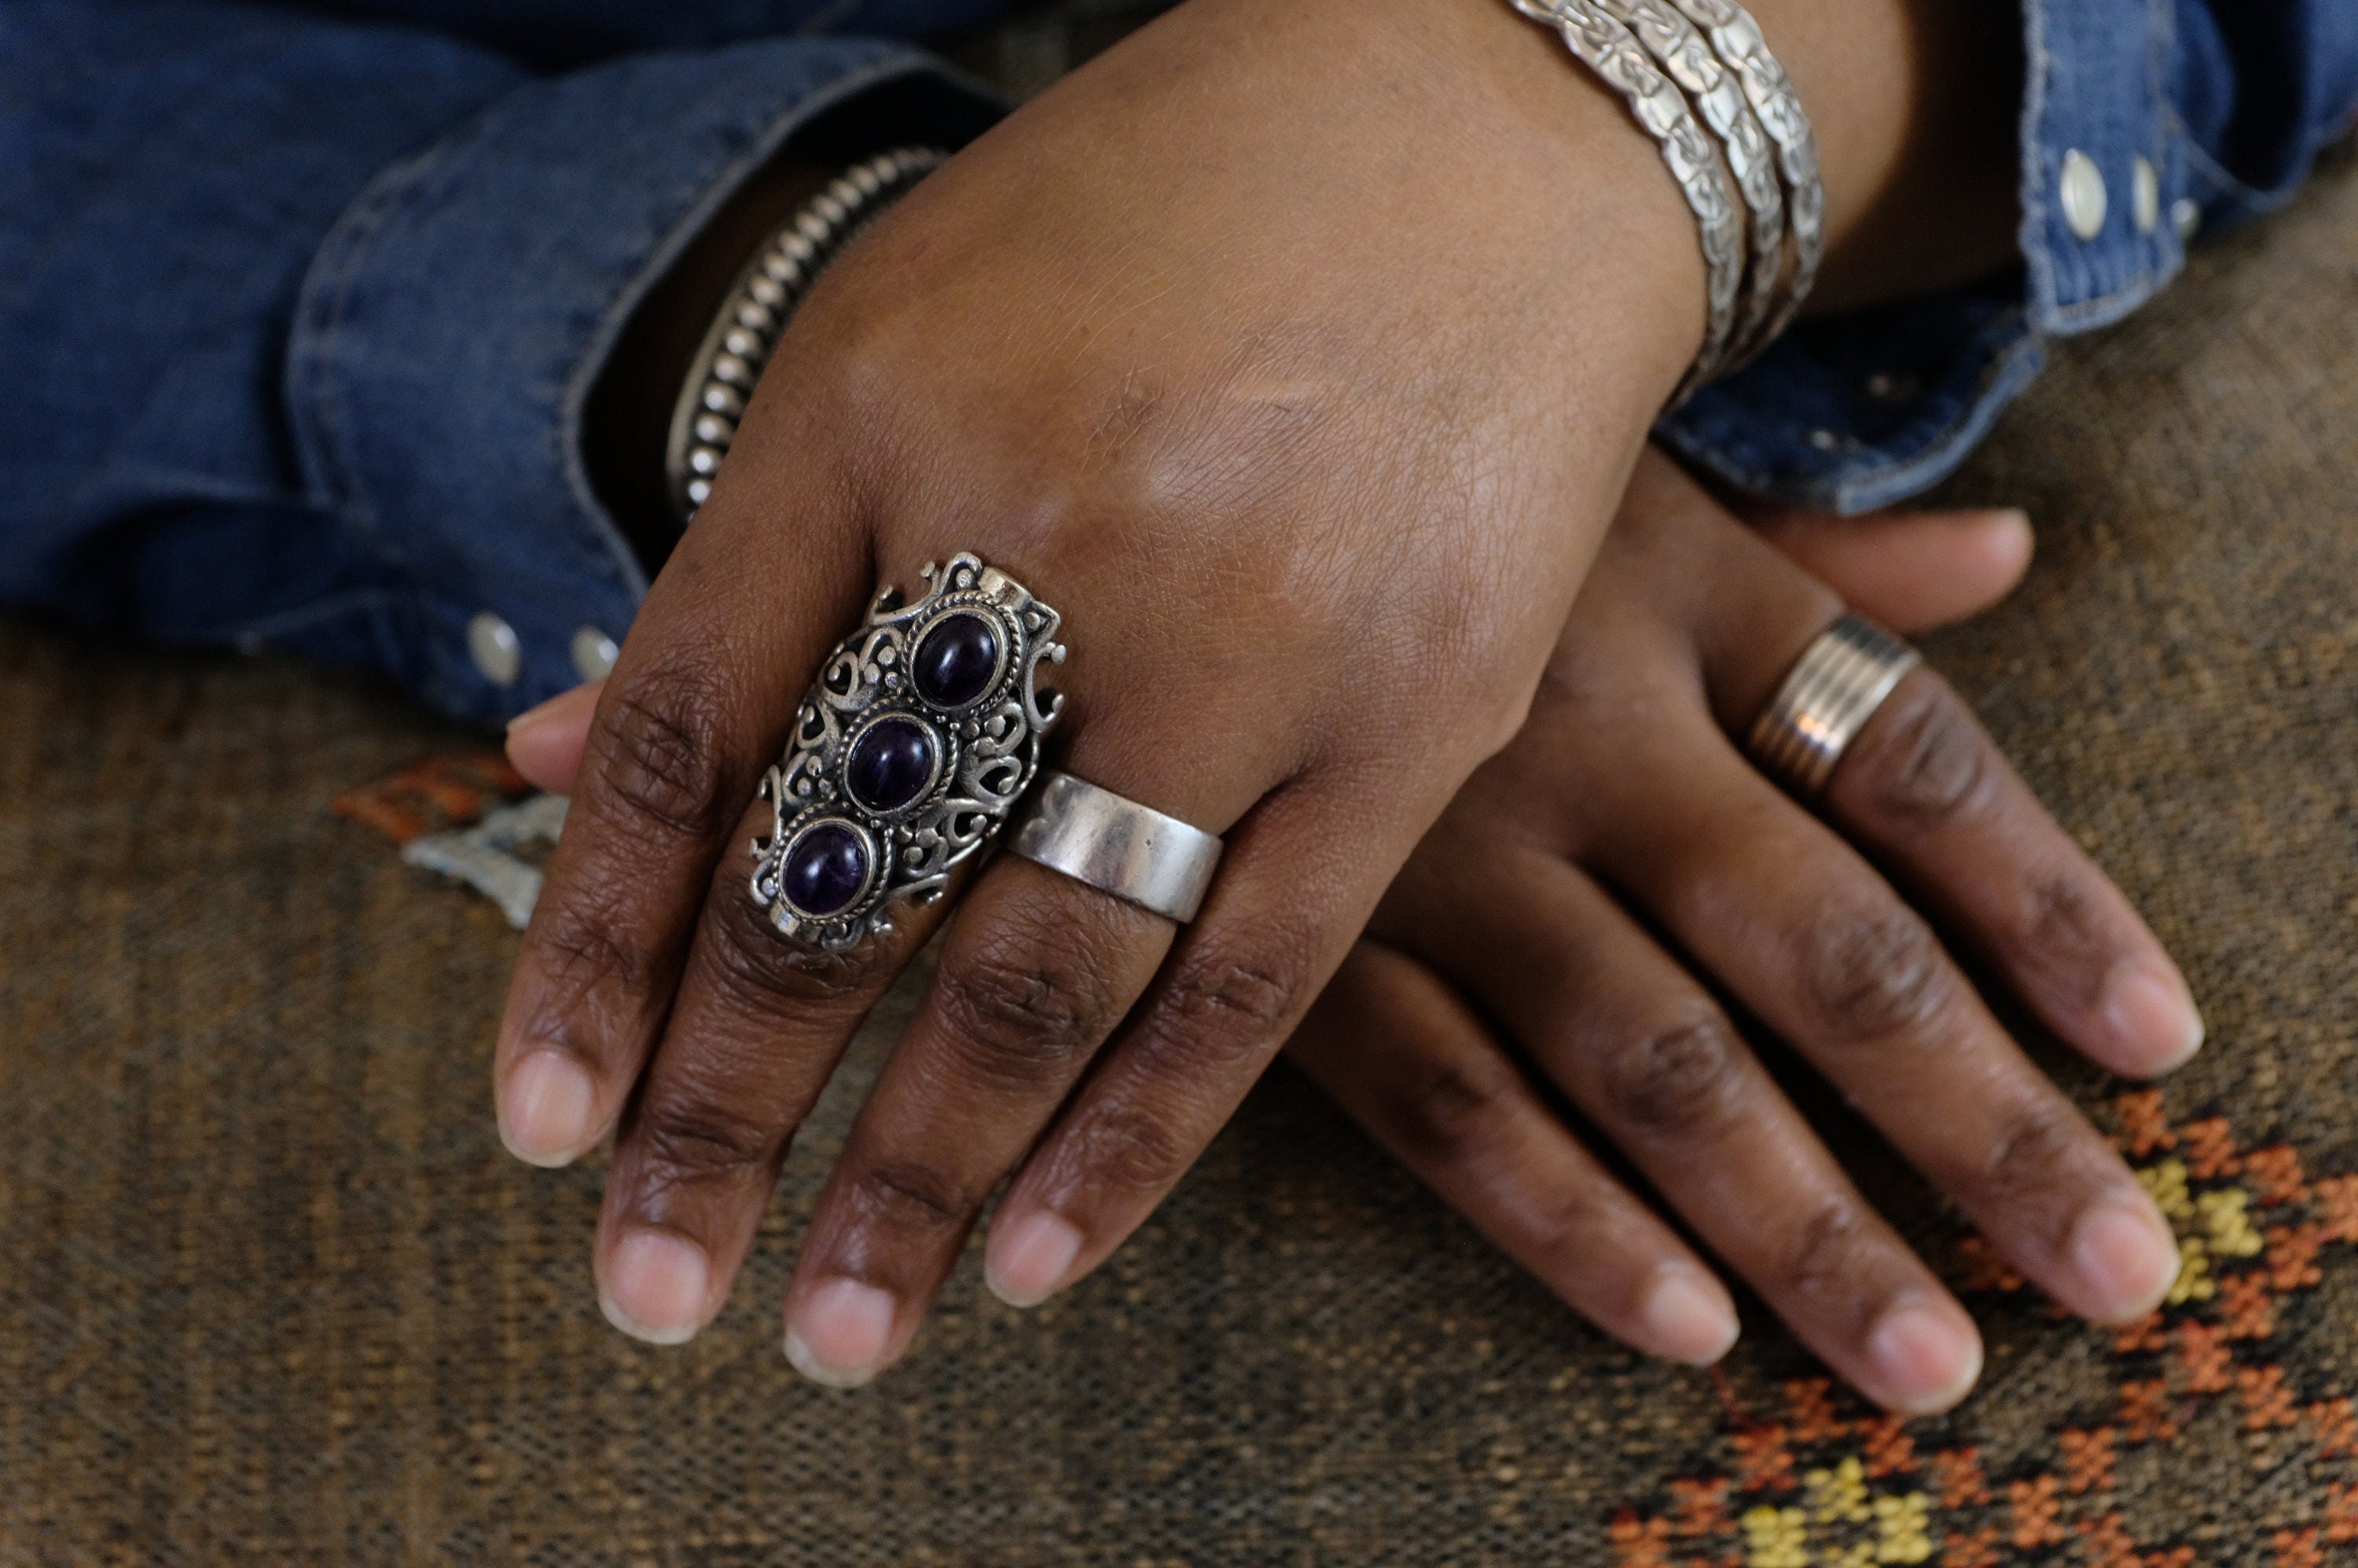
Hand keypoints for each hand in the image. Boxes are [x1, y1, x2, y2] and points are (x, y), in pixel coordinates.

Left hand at [499, 0, 1729, 1378]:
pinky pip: (1250, 977)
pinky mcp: (1420, 712)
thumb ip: (748, 575)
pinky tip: (1038, 1260)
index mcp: (873, 413)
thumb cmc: (1153, 229)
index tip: (539, 1131)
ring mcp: (1244, 629)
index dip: (588, 951)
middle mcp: (1044, 526)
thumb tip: (529, 774)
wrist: (1480, 124)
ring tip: (832, 1331)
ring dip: (917, 1174)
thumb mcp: (897, 340)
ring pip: (1036, 964)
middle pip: (838, 883)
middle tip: (643, 1293)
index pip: (680, 742)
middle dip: (726, 1113)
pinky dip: (1135, 1138)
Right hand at [1288, 451, 2195, 1414]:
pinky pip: (1445, 1097)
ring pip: (1648, 1054)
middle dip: (1976, 1119)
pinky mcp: (1296, 938)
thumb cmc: (1418, 491)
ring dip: (1795, 1218)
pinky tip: (1682, 1318)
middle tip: (2102, 1268)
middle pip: (1822, 943)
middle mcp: (1579, 723)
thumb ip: (1809, 555)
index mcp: (1679, 598)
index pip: (1911, 761)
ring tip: (1920, 1353)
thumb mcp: (1619, 485)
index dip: (2046, 906)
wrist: (1150, 477)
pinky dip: (1564, 1214)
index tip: (2155, 1044)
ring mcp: (1435, 842)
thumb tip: (2007, 558)